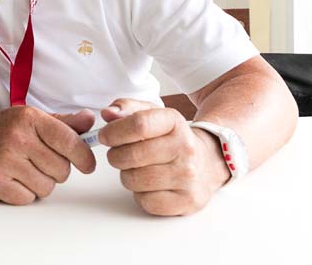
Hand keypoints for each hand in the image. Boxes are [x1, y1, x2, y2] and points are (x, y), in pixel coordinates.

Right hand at [0, 106, 96, 204]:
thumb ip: (63, 123)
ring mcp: (3, 160)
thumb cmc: (2, 129)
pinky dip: (23, 193)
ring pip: (46, 187)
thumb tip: (90, 120)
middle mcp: (16, 137)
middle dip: (55, 170)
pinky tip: (11, 178)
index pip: (70, 142)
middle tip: (37, 161)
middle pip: (61, 170)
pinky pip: (28, 199)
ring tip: (22, 169)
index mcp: (29, 118)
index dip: (84, 157)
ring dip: (39, 183)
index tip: (86, 165)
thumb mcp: (31, 119)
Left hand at [99, 98, 230, 215]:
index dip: (113, 132)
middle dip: (116, 156)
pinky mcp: (188, 201)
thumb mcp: (152, 114)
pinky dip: (141, 195)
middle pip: (131, 155)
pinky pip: (146, 202)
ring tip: (138, 169)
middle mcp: (185, 148)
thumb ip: (126, 108)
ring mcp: (189, 176)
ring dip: (127, 175)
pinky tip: (150, 185)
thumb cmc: (170, 138)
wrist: (206, 162)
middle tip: (120, 155)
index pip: (138, 125)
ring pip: (134, 180)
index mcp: (174, 122)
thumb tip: (108, 113)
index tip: (104, 136)